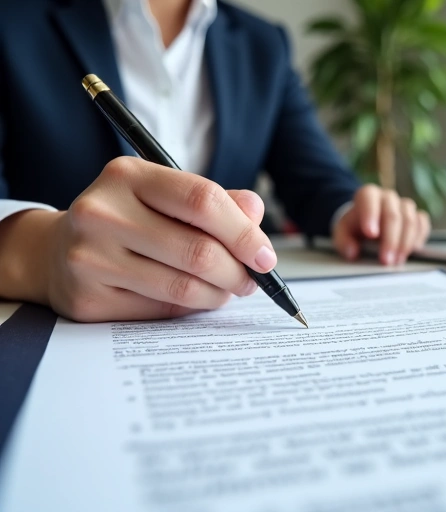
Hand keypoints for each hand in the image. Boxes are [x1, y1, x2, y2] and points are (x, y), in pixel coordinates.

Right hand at [0, 157, 275, 321]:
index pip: (202, 200)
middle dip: (237, 272)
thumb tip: (256, 213)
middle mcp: (102, 212)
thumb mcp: (167, 196)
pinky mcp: (88, 298)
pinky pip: (161, 310)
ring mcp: (89, 257)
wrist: (55, 252)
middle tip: (251, 280)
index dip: (244, 232)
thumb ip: (216, 202)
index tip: (265, 256)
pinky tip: (193, 297)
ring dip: (218, 294)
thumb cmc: (128, 220)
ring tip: (226, 289)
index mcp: (127, 176)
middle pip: (198, 251)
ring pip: (183, 287)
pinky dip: (190, 308)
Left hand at [332, 184, 430, 265]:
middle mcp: (388, 197)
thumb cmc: (356, 227)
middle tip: (386, 260)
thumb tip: (352, 252)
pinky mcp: (417, 216)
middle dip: (390, 240)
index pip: (369, 198)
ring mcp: (404, 205)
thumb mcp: (343, 233)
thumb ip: (344, 242)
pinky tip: (411, 251)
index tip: (371, 234)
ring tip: (396, 261)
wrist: (369, 224)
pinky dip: (418, 238)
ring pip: (410, 220)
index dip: (371, 214)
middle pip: (392, 214)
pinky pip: (422, 224)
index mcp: (367, 195)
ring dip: (405, 243)